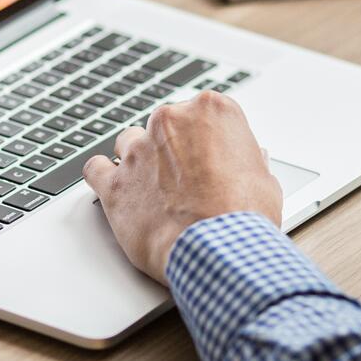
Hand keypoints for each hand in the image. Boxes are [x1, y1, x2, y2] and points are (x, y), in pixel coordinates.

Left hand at [82, 92, 282, 284]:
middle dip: (173, 149)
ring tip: (154, 189)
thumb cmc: (244, 217)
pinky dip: (103, 177)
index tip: (210, 158)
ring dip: (139, 160)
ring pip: (128, 142)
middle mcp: (170, 121)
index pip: (203, 113)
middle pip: (165, 125)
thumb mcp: (265, 180)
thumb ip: (248, 161)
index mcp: (211, 110)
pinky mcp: (115, 182)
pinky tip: (116, 188)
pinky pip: (95, 169)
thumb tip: (249, 159)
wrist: (217, 250)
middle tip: (187, 180)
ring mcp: (138, 150)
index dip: (207, 140)